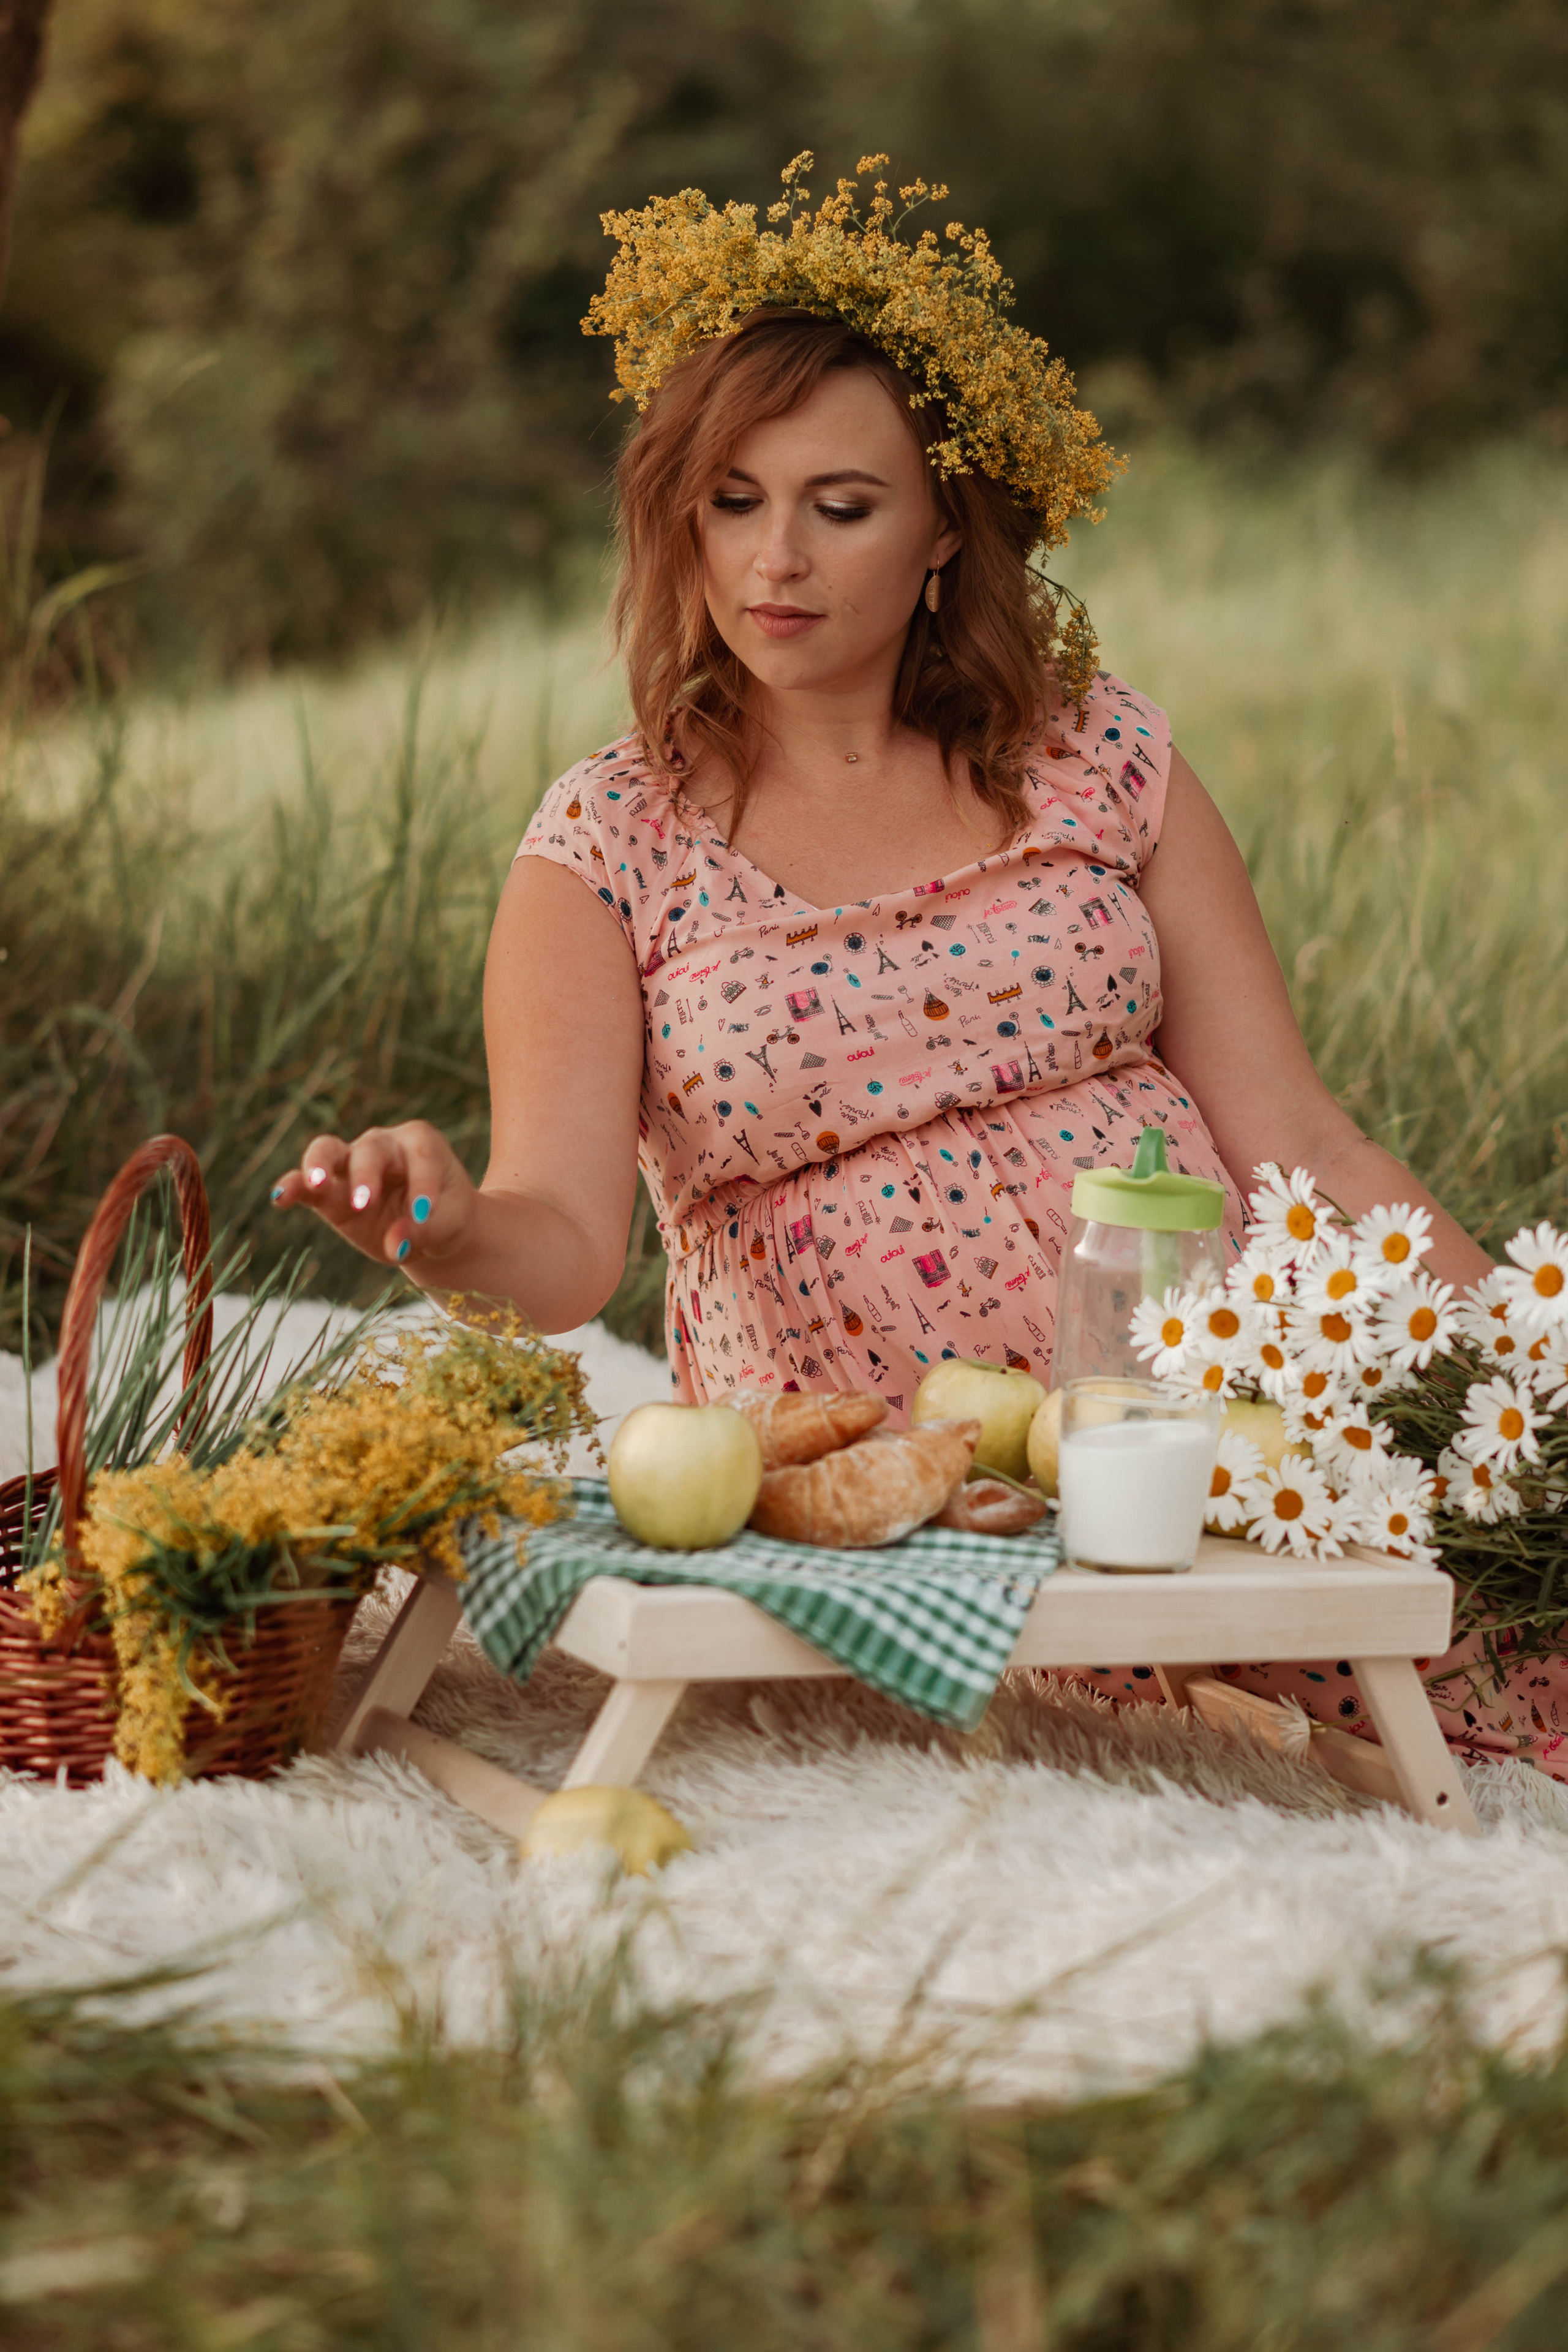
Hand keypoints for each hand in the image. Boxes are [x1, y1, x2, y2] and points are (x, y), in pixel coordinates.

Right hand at [269, 1122, 475, 1271]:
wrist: (429, 1227)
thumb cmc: (445, 1215)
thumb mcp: (446, 1224)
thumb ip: (422, 1231)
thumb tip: (395, 1246)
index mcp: (421, 1143)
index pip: (421, 1158)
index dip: (422, 1184)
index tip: (424, 1213)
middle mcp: (383, 1144)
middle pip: (370, 1150)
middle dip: (366, 1175)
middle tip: (365, 1203)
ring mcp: (351, 1164)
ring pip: (328, 1150)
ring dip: (319, 1165)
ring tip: (316, 1184)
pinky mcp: (329, 1192)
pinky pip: (305, 1184)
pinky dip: (292, 1187)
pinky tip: (279, 1197)